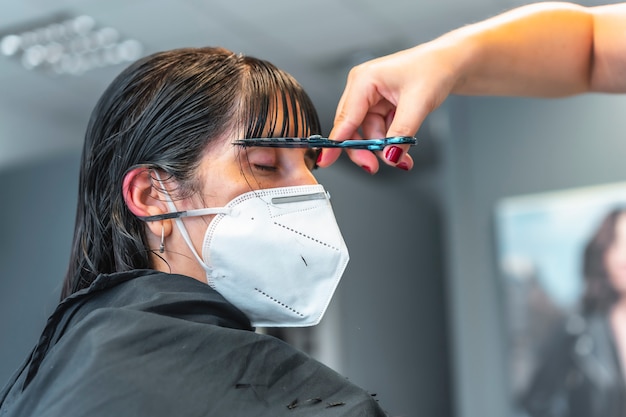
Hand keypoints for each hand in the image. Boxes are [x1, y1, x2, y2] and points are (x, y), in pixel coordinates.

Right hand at [319, 41, 460, 172]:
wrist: (451, 63)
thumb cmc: (434, 68)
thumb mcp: (418, 103)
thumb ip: (401, 133)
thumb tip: (389, 155)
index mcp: (364, 80)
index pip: (345, 118)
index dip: (336, 143)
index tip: (327, 160)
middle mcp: (363, 88)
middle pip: (353, 129)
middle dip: (367, 149)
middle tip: (377, 166)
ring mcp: (371, 97)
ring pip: (368, 134)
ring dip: (384, 149)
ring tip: (403, 157)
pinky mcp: (381, 105)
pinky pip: (379, 131)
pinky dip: (390, 143)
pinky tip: (403, 148)